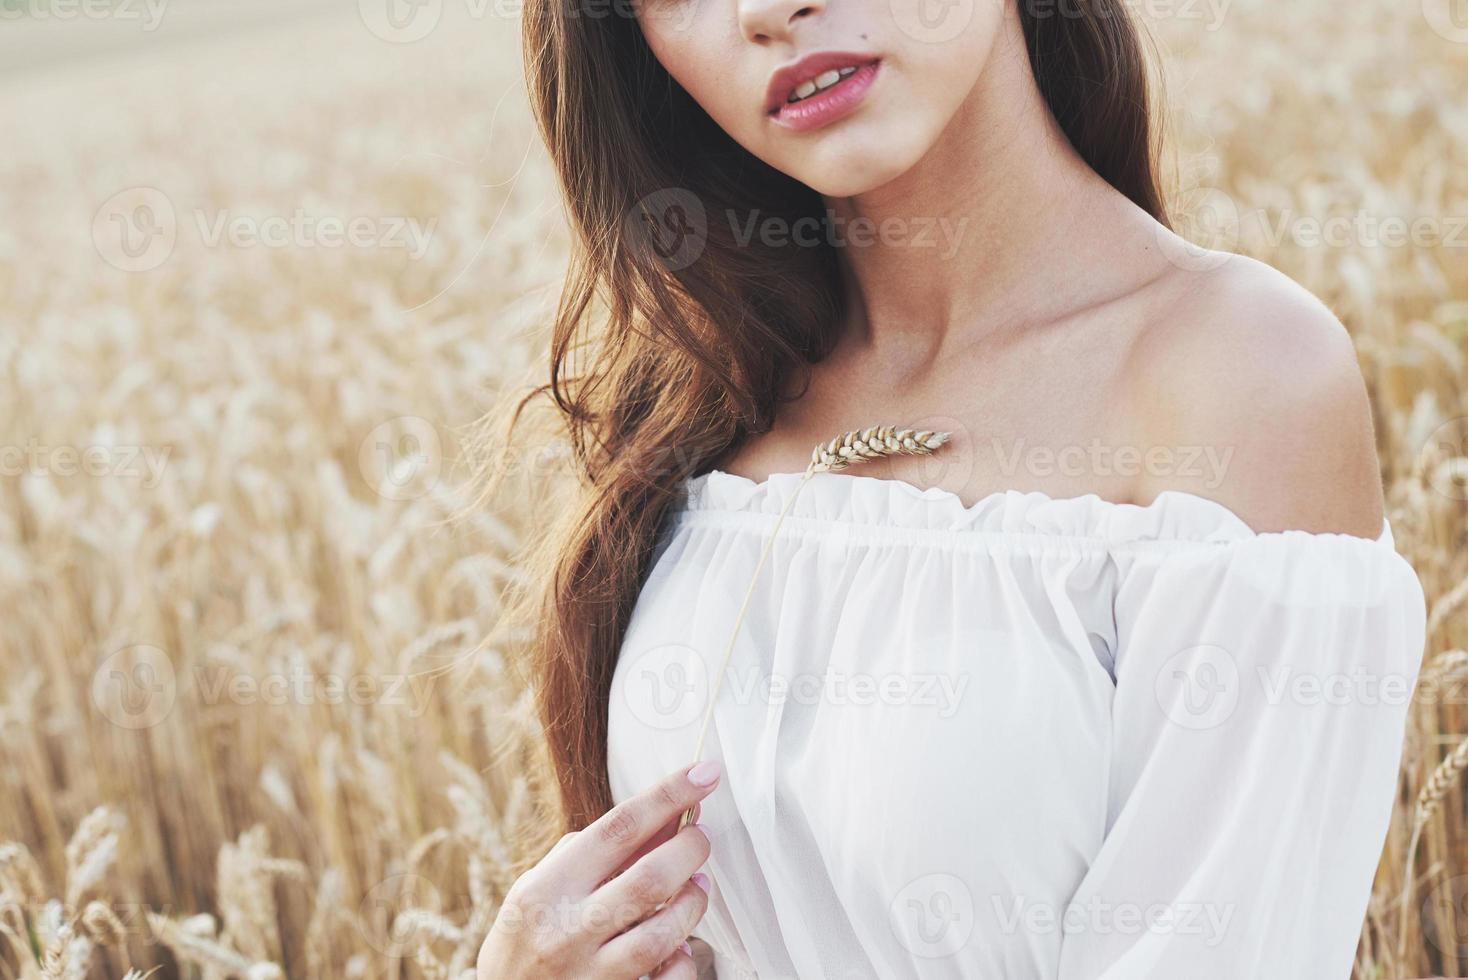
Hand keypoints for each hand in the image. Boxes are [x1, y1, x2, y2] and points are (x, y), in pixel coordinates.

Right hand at [476, 760, 720, 978]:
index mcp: (546, 887)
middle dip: (690, 848)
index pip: (618, 827)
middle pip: (649, 878)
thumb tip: (665, 817)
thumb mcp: (540, 886)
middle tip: (702, 836)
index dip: (668, 795)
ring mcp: (588, 972)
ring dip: (693, 902)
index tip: (705, 773)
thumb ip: (594, 854)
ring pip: (662, 933)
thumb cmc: (526, 935)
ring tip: (698, 885)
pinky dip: (683, 960)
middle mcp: (566, 929)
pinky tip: (681, 944)